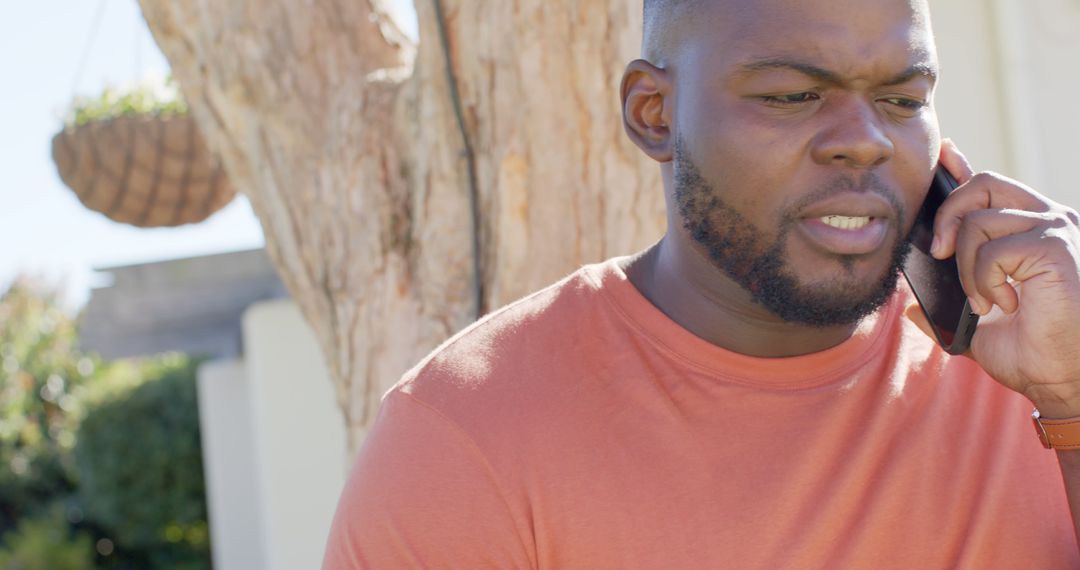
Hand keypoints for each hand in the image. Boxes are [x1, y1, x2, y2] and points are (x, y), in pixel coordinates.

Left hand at [918, 140, 1079, 417]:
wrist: (1066, 381)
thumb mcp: (978, 330)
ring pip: (979, 221)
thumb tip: (912, 309)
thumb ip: (947, 312)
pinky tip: (1005, 304)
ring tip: (986, 302)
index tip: (944, 152)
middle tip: (940, 254)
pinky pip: (992, 248)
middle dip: (948, 213)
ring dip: (967, 268)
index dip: (963, 168)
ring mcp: (1056, 229)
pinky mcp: (1055, 244)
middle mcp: (1049, 222)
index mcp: (1031, 234)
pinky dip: (984, 280)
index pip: (993, 188)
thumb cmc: (1035, 356)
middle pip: (984, 183)